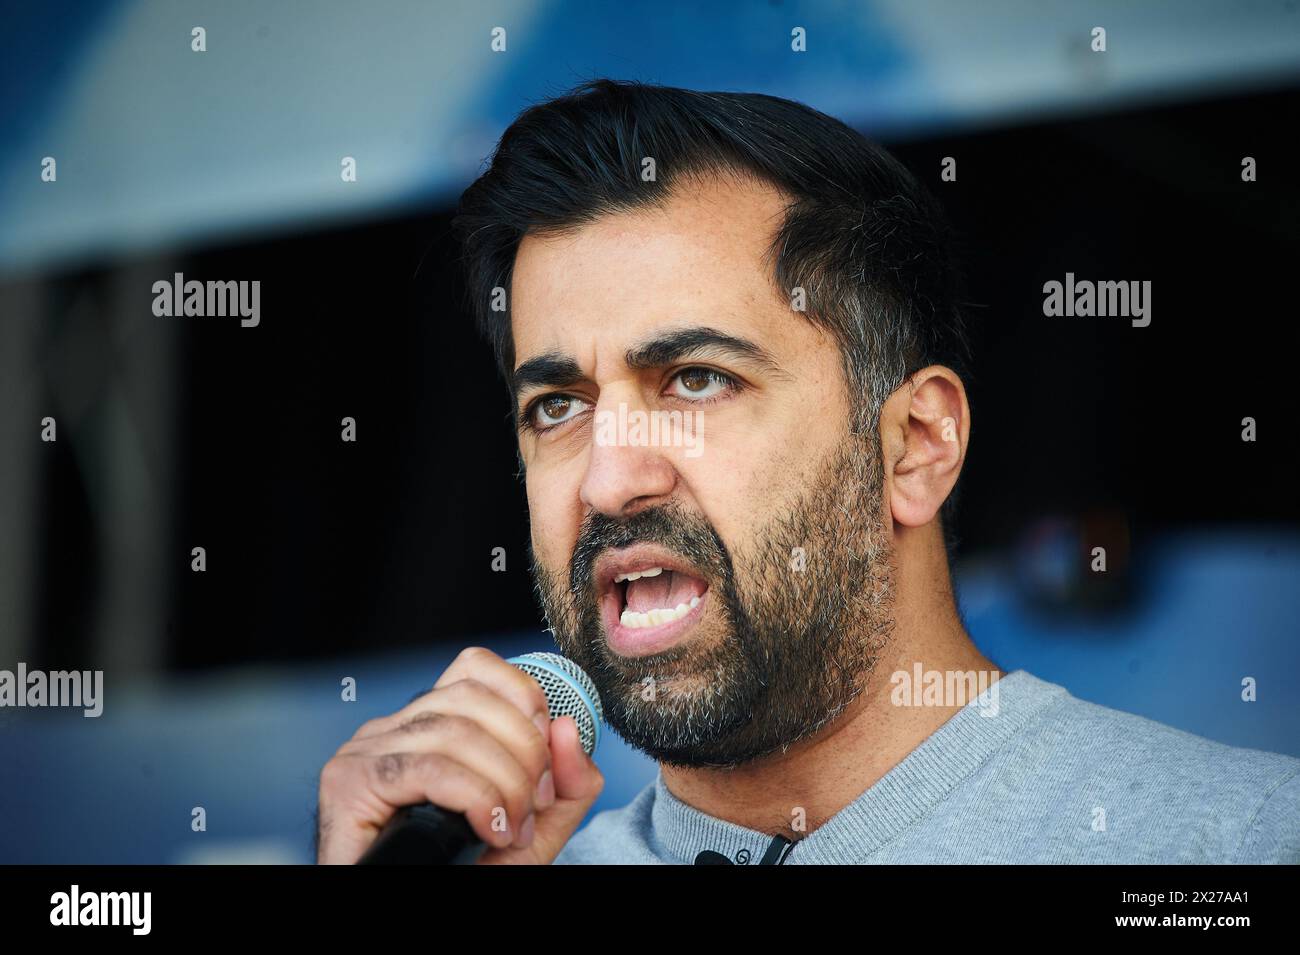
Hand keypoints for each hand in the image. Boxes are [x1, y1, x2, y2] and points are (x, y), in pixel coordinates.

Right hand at [316, 646, 603, 863]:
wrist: (403, 911)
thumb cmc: (459, 872)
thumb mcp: (532, 829)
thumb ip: (564, 785)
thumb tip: (569, 729)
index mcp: (429, 726)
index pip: (474, 668)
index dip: (522, 696)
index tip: (547, 753)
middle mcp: (392, 729)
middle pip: (473, 697)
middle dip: (524, 751)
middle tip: (535, 805)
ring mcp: (366, 752)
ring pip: (455, 732)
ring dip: (504, 782)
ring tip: (513, 829)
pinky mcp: (349, 783)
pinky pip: (429, 769)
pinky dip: (475, 798)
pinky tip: (488, 829)